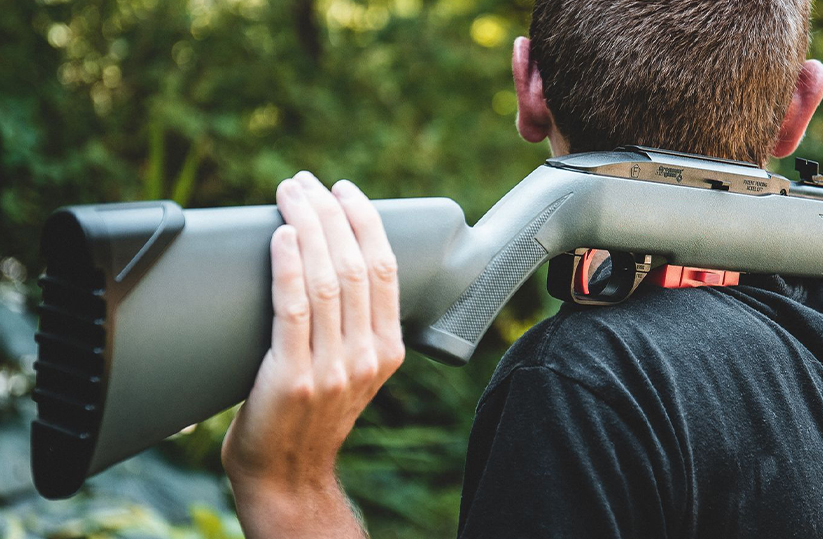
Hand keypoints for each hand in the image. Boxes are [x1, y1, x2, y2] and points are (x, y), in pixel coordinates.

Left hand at [222, 172, 403, 501]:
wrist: (287, 475)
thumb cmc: (308, 415)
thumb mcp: (350, 371)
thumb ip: (351, 329)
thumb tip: (325, 263)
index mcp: (389, 350)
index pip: (385, 269)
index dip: (365, 221)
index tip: (343, 190)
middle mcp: (368, 356)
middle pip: (355, 265)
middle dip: (330, 212)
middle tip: (305, 182)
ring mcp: (334, 369)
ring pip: (327, 280)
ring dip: (307, 226)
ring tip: (288, 194)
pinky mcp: (294, 378)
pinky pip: (294, 309)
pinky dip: (289, 266)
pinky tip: (282, 237)